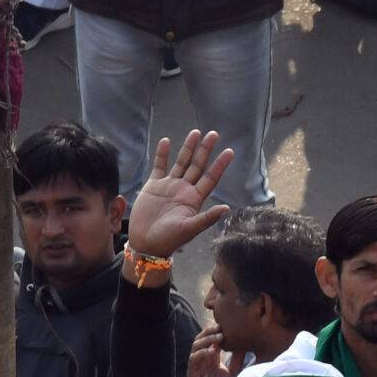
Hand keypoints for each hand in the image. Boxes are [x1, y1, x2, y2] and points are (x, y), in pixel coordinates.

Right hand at [128, 131, 232, 260]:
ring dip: (188, 148)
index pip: (211, 178)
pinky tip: (166, 141)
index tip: (230, 151)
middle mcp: (184, 189)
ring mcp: (169, 186)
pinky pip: (159, 166)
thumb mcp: (189, 229)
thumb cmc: (169, 239)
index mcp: (195, 199)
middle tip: (214, 134)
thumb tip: (227, 207)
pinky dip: (162, 154)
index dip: (220, 165)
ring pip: (181, 162)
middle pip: (198, 165)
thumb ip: (207, 218)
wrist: (146, 243)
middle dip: (205, 150)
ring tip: (195, 132)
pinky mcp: (153, 185)